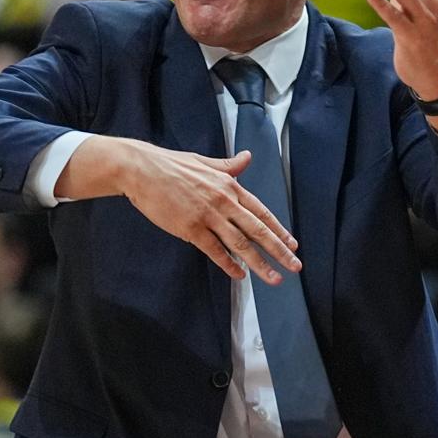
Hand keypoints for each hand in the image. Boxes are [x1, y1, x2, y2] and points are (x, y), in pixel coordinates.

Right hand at [58, 137, 300, 284]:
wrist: (142, 170)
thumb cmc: (172, 164)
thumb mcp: (205, 162)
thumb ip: (229, 166)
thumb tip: (247, 158)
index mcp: (229, 185)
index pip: (261, 211)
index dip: (279, 229)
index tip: (292, 244)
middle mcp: (224, 201)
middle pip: (257, 230)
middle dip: (279, 250)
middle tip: (295, 266)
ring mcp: (208, 216)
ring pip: (240, 244)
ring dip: (259, 264)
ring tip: (274, 279)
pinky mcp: (190, 228)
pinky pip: (215, 250)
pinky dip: (229, 264)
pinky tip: (240, 275)